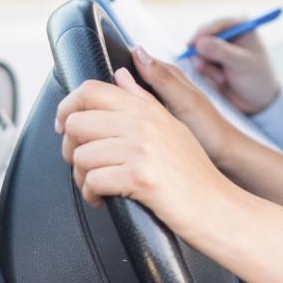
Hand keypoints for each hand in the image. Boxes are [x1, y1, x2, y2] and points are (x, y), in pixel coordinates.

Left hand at [55, 66, 236, 236]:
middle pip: (78, 122)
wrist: (217, 207)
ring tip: (98, 185)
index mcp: (148, 109)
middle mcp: (144, 123)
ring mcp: (142, 148)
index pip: (91, 90)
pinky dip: (91, 195)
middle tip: (84, 164)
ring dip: (81, 177)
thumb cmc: (195, 175)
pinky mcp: (139, 176)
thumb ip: (143, 99)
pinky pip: (92, 181)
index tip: (65, 125)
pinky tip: (103, 199)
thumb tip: (121, 76)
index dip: (67, 107)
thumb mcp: (173, 127)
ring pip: (81, 155)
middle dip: (71, 148)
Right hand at [187, 15, 280, 114]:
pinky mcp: (212, 59)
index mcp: (241, 26)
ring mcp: (219, 46)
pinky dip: (206, 71)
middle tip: (203, 68)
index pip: (217, 24)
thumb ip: (222, 52)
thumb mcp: (241, 64)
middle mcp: (229, 32)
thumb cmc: (257, 78)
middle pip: (203, 35)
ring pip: (198, 49)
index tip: (193, 45)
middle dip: (203, 53)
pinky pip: (199, 60)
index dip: (203, 33)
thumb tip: (200, 43)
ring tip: (221, 78)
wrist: (258, 100)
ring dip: (206, 65)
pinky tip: (220, 80)